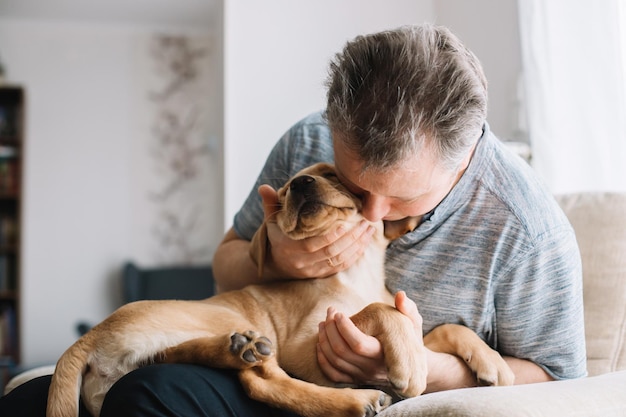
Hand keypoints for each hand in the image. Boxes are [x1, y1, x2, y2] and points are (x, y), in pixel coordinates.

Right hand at [258, 184, 375, 278]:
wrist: (276, 264)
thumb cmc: (277, 237)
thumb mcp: (271, 221)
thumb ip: (270, 204)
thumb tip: (263, 187)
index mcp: (288, 248)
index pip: (312, 245)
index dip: (331, 236)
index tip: (346, 224)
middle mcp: (300, 262)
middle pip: (330, 252)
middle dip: (351, 238)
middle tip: (365, 223)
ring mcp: (311, 271)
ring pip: (338, 260)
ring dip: (356, 246)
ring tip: (369, 230)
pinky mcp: (320, 275)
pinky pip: (340, 267)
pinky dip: (354, 256)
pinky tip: (363, 244)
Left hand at [317, 291, 423, 383]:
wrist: (412, 367)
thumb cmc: (410, 339)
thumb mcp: (414, 323)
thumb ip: (408, 309)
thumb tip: (400, 295)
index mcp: (385, 354)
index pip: (358, 344)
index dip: (344, 327)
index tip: (338, 313)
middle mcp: (372, 368)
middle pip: (341, 351)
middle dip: (330, 329)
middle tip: (330, 312)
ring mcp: (362, 376)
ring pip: (334, 360)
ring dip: (324, 339)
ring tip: (323, 323)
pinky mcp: (355, 380)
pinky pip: (332, 374)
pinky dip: (322, 358)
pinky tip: (321, 342)